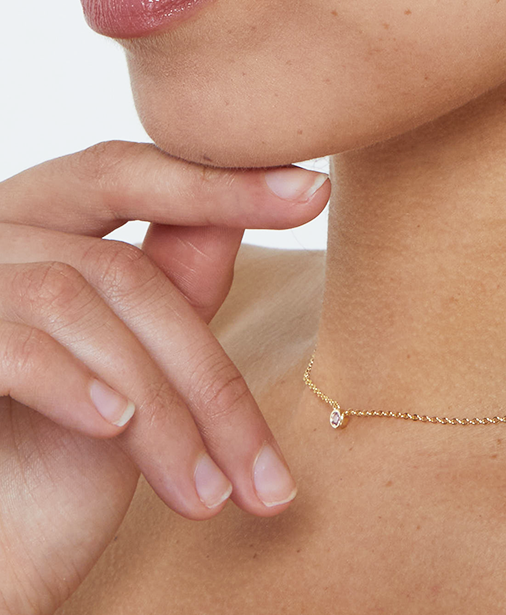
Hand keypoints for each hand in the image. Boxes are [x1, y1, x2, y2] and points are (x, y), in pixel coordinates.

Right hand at [0, 141, 329, 614]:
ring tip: (208, 494)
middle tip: (272, 465)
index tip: (313, 192)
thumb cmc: (42, 468)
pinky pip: (14, 342)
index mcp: (38, 220)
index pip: (130, 173)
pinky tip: (115, 429)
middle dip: (204, 367)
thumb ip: (175, 281)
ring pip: (82, 305)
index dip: (221, 182)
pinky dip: (73, 384)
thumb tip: (271, 192)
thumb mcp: (129, 370)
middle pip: (123, 268)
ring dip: (159, 412)